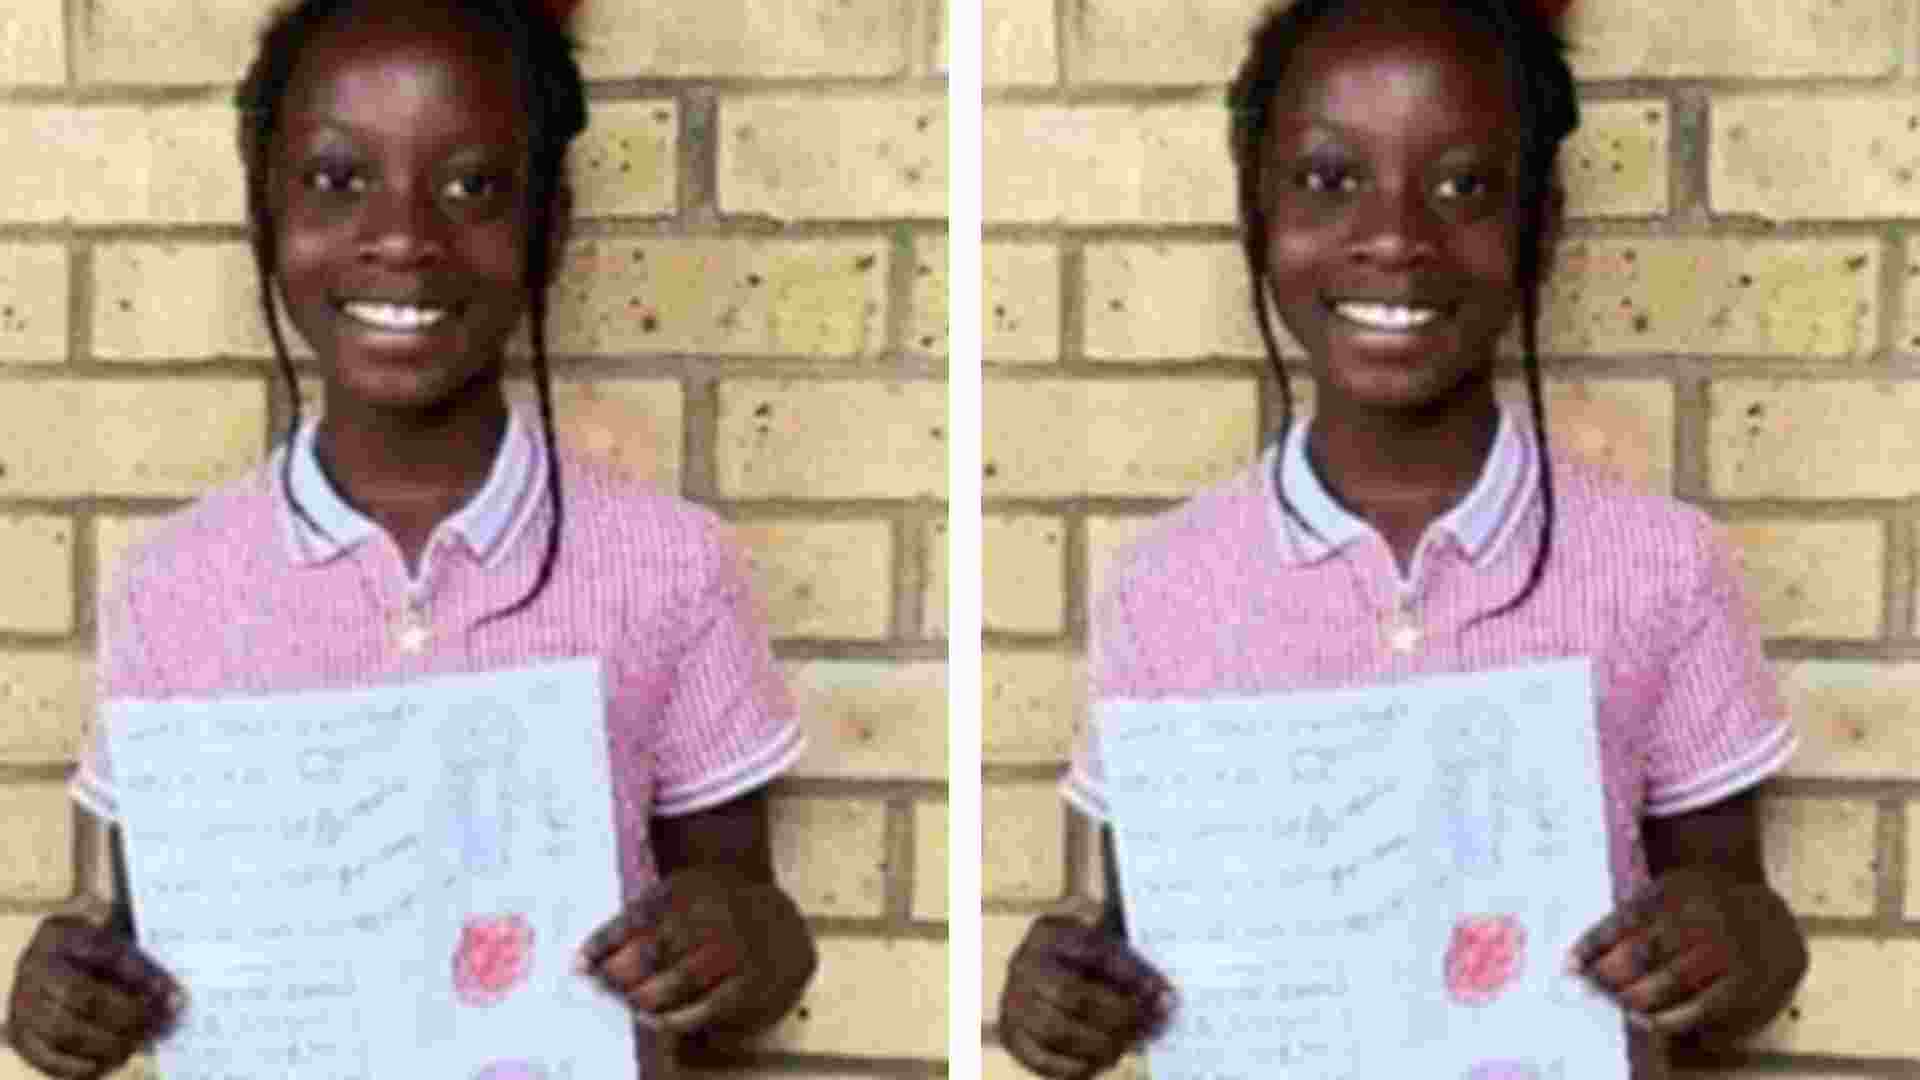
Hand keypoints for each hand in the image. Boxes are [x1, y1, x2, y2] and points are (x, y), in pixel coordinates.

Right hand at [9, 914, 182, 1078]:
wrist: (56, 966)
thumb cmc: (97, 952)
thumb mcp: (116, 941)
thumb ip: (141, 964)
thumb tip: (172, 999)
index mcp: (59, 933)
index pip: (103, 953)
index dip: (138, 974)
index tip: (169, 990)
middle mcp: (33, 967)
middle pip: (81, 995)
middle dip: (127, 1014)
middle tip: (161, 1023)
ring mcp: (22, 1004)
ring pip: (65, 1031)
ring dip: (111, 1042)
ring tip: (142, 1042)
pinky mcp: (21, 1036)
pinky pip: (50, 1059)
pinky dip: (86, 1065)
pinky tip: (116, 1058)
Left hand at [577, 867, 764, 1033]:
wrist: (783, 922)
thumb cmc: (720, 908)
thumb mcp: (688, 890)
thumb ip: (646, 913)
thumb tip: (592, 954)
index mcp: (694, 888)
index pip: (638, 916)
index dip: (604, 942)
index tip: (580, 963)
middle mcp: (716, 916)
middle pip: (652, 952)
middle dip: (618, 975)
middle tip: (602, 987)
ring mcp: (735, 952)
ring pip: (675, 983)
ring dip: (641, 998)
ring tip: (626, 1001)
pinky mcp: (750, 986)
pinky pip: (702, 1010)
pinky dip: (672, 1019)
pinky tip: (655, 1018)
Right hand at [1000, 914, 1173, 1078]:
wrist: (1042, 971)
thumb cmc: (1082, 958)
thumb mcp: (1102, 945)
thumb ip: (1130, 967)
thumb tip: (1164, 1001)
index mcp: (1048, 932)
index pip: (1093, 952)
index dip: (1130, 975)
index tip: (1162, 994)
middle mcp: (1023, 965)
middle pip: (1073, 995)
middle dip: (1118, 1016)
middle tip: (1150, 1028)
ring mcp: (1012, 1002)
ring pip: (1058, 1031)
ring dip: (1101, 1044)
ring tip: (1131, 1045)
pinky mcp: (1012, 1034)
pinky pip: (1043, 1058)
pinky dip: (1078, 1065)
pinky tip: (1105, 1060)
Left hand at [1570, 867, 1749, 1034]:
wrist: (1774, 919)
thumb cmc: (1708, 904)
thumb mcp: (1675, 889)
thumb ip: (1636, 910)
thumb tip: (1586, 951)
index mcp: (1681, 889)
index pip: (1626, 918)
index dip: (1594, 944)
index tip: (1571, 964)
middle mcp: (1705, 918)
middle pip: (1643, 953)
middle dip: (1609, 975)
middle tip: (1592, 988)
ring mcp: (1727, 953)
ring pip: (1668, 983)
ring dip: (1633, 999)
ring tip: (1616, 1003)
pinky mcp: (1745, 986)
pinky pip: (1698, 1009)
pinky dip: (1667, 1020)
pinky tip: (1647, 1020)